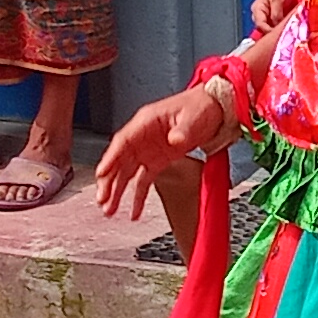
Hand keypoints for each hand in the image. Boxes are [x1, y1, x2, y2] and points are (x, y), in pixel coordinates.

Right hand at [94, 78, 236, 223]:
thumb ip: (182, 130)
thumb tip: (175, 139)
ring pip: (127, 173)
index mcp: (146, 122)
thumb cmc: (201, 105)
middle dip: (109, 181)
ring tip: (109, 210)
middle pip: (120, 160)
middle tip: (102, 199)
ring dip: (118, 191)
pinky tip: (134, 211)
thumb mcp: (193, 116)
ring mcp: (149, 150)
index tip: (101, 173)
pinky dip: (138, 196)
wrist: (215, 108)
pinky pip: (144, 180)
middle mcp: (142, 137)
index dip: (111, 158)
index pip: (123, 141)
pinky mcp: (158, 161)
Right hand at [249, 0, 295, 35]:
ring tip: (288, 33)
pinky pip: (277, 26)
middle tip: (284, 35)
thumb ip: (276, 13)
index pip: (260, 25)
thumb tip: (276, 26)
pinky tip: (290, 29)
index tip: (279, 35)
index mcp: (257, 8)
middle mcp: (260, 14)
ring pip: (271, 29)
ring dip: (279, 31)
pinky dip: (283, 28)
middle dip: (273, 33)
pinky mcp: (276, 17)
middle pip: (264, 29)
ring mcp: (268, 16)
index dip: (268, 31)